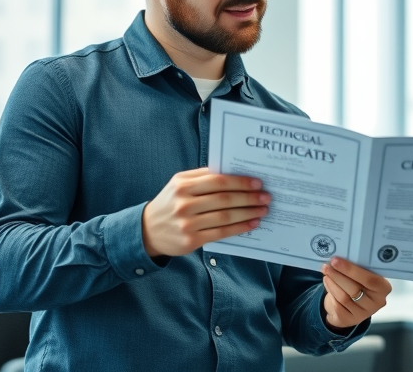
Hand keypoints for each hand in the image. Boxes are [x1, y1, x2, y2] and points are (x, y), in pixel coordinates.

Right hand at [141, 168, 269, 257]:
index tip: (257, 183)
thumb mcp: (179, 184)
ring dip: (247, 213)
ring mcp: (187, 223)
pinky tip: (251, 224)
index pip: (218, 181)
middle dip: (248, 198)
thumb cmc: (170, 203)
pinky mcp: (191, 240)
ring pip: (225, 216)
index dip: (240, 182)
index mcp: (183, 185)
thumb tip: (233, 172)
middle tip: (266, 197)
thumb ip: (202, 177)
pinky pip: (221, 233)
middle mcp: (184, 203)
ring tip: (263, 211)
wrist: (147, 231)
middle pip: (224, 199)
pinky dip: (239, 228)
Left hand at [320, 257, 391, 330]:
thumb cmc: (359, 283)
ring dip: (332, 283)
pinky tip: (327, 282)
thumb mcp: (364, 275)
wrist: (352, 304)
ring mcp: (364, 313)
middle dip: (338, 275)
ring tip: (326, 273)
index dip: (351, 270)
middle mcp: (376, 303)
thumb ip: (359, 267)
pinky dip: (330, 292)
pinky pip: (337, 305)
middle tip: (327, 265)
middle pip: (355, 288)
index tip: (336, 260)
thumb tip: (341, 258)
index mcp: (383, 288)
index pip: (369, 279)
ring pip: (344, 297)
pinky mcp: (350, 320)